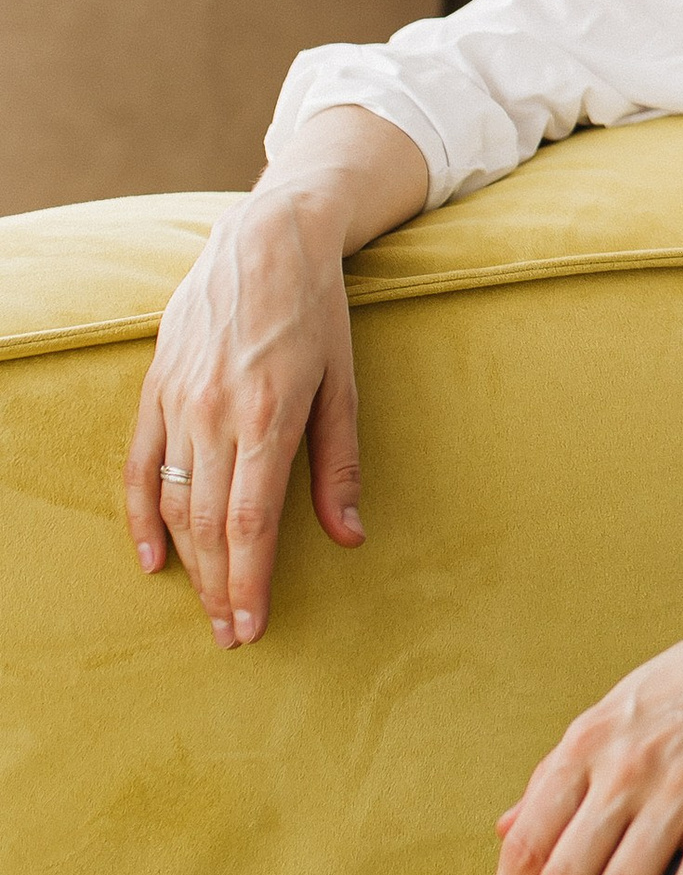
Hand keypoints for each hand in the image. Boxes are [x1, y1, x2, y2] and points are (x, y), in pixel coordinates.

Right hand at [124, 106, 425, 648]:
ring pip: (173, 502)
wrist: (266, 238)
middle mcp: (215, 412)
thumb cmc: (318, 312)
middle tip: (232, 636)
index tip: (252, 628)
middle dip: (221, 588)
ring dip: (187, 563)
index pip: (251, 523)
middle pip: (208, 525)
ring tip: (206, 606)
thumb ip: (340, 465)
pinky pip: (140, 464)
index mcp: (269, 414)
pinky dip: (141, 515)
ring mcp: (179, 399)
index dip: (250, 582)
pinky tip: (151, 559)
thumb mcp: (344, 385)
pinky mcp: (156, 386)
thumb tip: (350, 538)